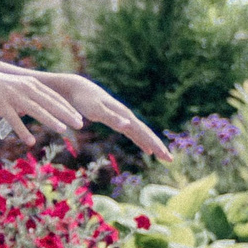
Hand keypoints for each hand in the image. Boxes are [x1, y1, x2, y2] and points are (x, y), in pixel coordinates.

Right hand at [0, 70, 85, 147]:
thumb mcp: (10, 90)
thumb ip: (23, 98)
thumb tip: (33, 109)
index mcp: (28, 83)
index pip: (52, 96)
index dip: (67, 107)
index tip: (79, 117)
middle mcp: (23, 87)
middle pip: (49, 102)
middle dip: (66, 114)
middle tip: (80, 124)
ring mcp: (11, 95)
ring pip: (35, 109)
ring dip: (50, 120)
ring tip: (63, 130)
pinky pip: (13, 119)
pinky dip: (22, 131)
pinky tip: (30, 142)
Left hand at [46, 72, 167, 156]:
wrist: (77, 88)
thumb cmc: (84, 100)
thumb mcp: (96, 110)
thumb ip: (112, 118)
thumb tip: (129, 125)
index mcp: (124, 115)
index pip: (144, 133)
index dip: (155, 144)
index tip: (165, 156)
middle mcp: (127, 116)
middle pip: (146, 133)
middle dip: (158, 146)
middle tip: (170, 160)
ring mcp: (123, 118)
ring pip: (141, 134)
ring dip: (152, 145)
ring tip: (162, 156)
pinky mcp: (117, 120)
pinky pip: (134, 133)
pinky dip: (141, 141)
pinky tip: (146, 149)